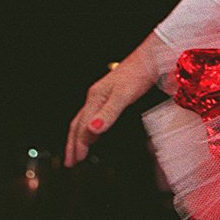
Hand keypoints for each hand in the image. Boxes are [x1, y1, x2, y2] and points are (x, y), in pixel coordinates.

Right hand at [64, 35, 164, 166]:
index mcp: (95, 97)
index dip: (78, 144)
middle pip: (78, 124)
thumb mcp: (124, 95)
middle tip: (69, 162)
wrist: (151, 58)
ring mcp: (102, 96)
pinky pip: (94, 116)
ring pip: (84, 120)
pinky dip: (90, 129)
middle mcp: (96, 96)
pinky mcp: (112, 95)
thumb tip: (92, 130)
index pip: (82, 126)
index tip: (75, 160)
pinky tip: (94, 133)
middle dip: (72, 144)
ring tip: (77, 152)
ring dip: (79, 138)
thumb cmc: (139, 73)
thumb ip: (109, 113)